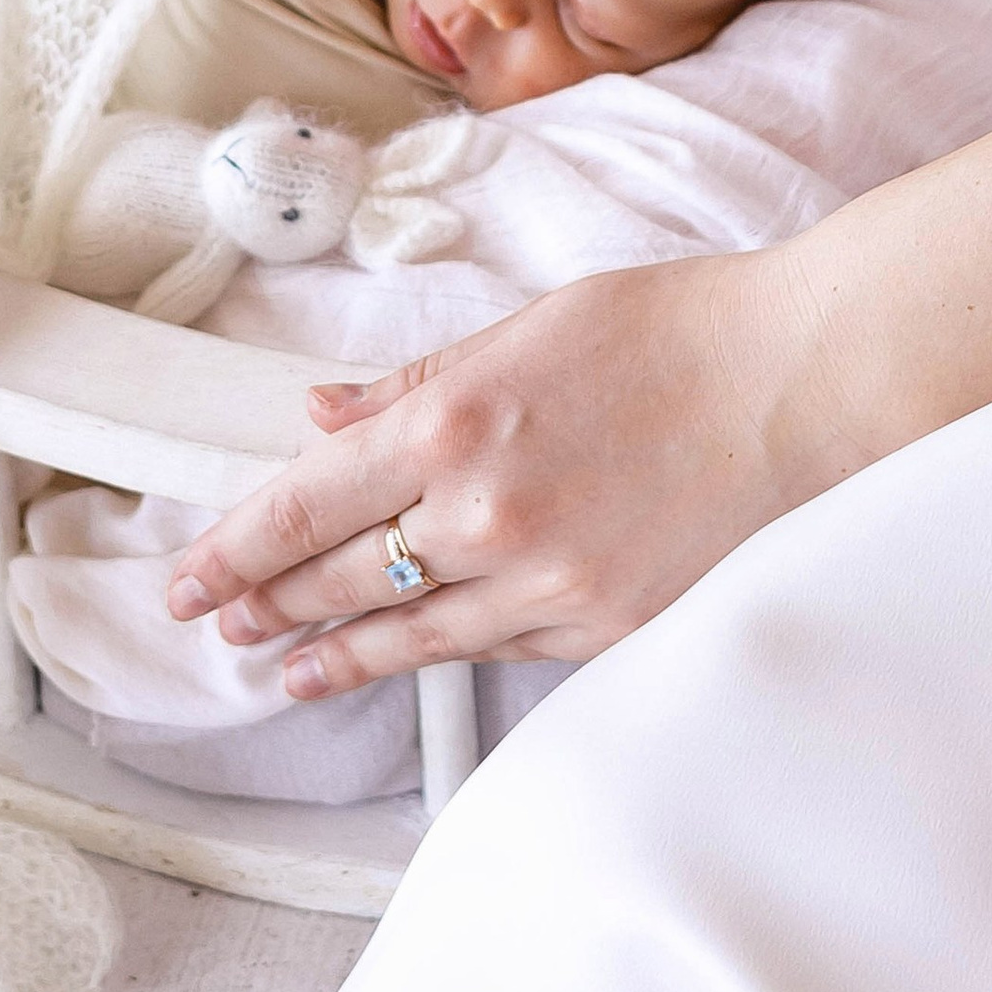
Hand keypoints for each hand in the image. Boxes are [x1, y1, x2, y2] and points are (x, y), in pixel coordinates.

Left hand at [164, 243, 853, 690]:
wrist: (802, 383)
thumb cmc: (674, 331)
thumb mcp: (530, 326)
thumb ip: (418, 379)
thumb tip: (325, 413)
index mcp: (457, 423)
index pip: (307, 506)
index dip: (236, 550)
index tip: (189, 580)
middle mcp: (489, 516)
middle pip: (344, 579)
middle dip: (271, 604)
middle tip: (219, 621)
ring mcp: (549, 584)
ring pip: (411, 633)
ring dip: (334, 649)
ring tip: (284, 665)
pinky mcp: (605, 628)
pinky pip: (496, 648)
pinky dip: (434, 653)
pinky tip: (404, 657)